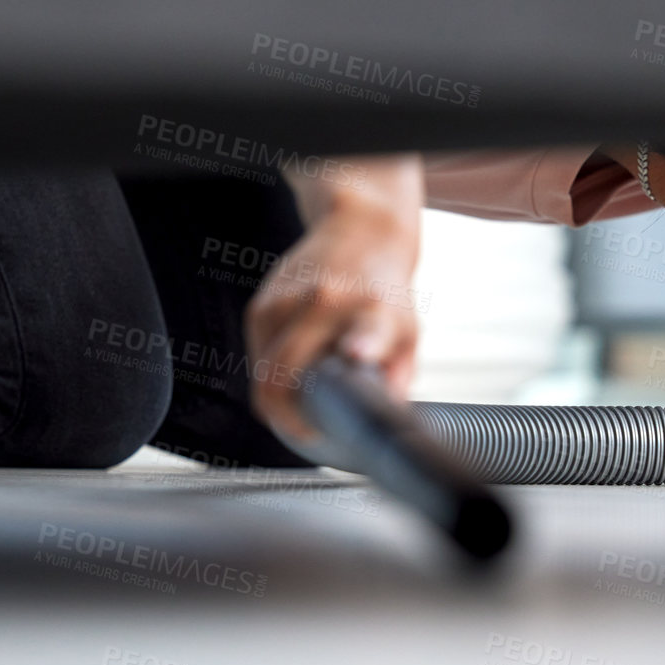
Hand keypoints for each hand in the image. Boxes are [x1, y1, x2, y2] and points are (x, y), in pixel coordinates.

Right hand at [244, 201, 419, 444]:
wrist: (358, 233)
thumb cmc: (383, 292)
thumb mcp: (407, 334)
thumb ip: (395, 380)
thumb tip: (381, 420)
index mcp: (373, 311)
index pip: (368, 329)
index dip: (362, 343)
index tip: (358, 352)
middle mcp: (325, 302)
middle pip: (282, 378)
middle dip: (289, 419)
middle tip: (308, 432)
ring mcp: (285, 303)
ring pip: (262, 376)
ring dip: (277, 399)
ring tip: (304, 394)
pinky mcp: (260, 306)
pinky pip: (256, 361)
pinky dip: (270, 375)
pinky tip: (294, 366)